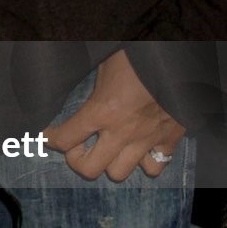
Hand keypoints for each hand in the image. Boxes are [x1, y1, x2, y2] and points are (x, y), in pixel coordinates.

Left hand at [44, 47, 184, 181]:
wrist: (178, 57)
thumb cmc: (138, 55)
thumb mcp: (104, 64)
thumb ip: (89, 84)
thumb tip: (70, 88)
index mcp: (103, 109)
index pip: (65, 138)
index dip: (50, 138)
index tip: (48, 136)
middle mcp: (122, 131)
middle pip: (89, 169)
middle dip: (77, 158)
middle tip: (78, 145)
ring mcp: (147, 139)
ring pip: (119, 173)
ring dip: (108, 162)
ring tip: (108, 148)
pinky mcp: (169, 139)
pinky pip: (154, 166)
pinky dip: (144, 162)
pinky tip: (139, 149)